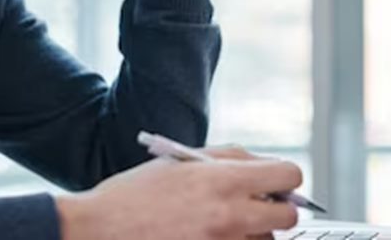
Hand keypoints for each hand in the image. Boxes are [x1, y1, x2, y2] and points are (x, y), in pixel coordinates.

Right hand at [55, 150, 301, 239]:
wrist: (101, 230)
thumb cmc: (134, 195)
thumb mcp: (179, 161)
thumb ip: (226, 159)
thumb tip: (262, 164)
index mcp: (222, 181)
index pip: (288, 175)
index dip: (284, 176)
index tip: (274, 181)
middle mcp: (230, 216)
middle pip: (289, 215)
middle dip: (277, 208)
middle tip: (256, 205)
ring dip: (256, 232)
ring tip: (225, 224)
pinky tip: (211, 236)